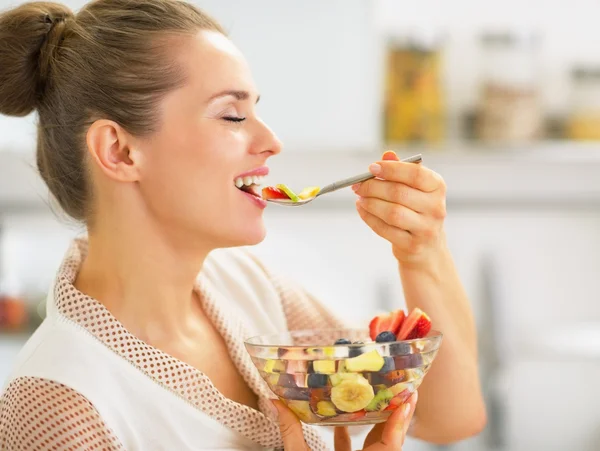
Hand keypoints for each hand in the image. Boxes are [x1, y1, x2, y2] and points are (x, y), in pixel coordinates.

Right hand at [273, 391, 417, 449]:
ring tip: (377, 398)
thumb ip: (291, 433)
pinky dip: (351, 439)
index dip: (400, 420)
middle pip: (388, 440)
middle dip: (394, 414)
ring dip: (376, 424)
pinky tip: (339, 424)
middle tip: (400, 388)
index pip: (392, 443)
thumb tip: (275, 402)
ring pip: (375, 446)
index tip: (409, 398)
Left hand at [353, 151, 446, 263]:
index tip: (371, 167)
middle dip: (373, 187)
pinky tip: (362, 210)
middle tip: (357, 185)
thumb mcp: (414, 188)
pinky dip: (369, 218)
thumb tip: (387, 155)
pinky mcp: (413, 246)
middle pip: (399, 193)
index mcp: (438, 187)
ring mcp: (426, 229)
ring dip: (370, 203)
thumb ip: (401, 171)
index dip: (391, 169)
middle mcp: (436, 207)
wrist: (428, 247)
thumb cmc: (417, 210)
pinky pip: (385, 229)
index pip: (415, 174)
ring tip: (360, 198)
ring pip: (392, 213)